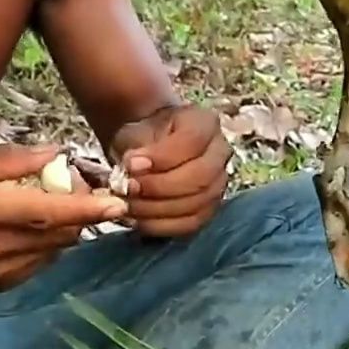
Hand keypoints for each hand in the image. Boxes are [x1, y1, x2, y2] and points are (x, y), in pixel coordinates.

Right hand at [0, 143, 130, 292]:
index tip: (118, 201)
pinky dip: (48, 241)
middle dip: (82, 209)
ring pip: (57, 247)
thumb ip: (9, 158)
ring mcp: (1, 272)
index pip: (50, 212)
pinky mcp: (2, 285)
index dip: (88, 207)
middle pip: (62, 231)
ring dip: (66, 225)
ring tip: (48, 202)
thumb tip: (57, 154)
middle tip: (75, 184)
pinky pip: (42, 260)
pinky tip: (30, 225)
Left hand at [109, 104, 232, 237]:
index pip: (192, 141)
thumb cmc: (143, 136)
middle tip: (128, 188)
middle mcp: (220, 152)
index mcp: (204, 123)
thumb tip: (131, 170)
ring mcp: (219, 183)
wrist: (148, 149)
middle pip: (201, 176)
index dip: (162, 157)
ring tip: (128, 205)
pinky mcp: (209, 209)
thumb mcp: (135, 131)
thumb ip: (134, 147)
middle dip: (160, 187)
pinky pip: (191, 224)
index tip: (130, 164)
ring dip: (157, 209)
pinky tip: (138, 220)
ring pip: (197, 203)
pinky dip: (161, 225)